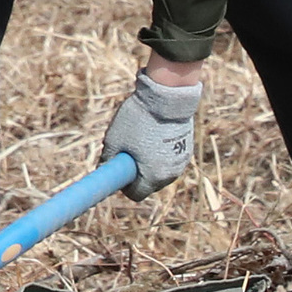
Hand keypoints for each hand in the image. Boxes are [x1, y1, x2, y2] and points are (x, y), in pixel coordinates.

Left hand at [100, 69, 202, 200]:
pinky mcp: (187, 148)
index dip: (124, 185)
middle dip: (138, 173)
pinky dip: (162, 151)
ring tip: (143, 138)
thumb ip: (108, 159)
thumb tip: (103, 167)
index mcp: (152, 177)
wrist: (167, 97)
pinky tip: (155, 133)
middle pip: (149, 184)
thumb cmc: (138, 119)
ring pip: (161, 171)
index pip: (136, 194)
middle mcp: (170, 174)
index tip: (119, 171)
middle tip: (128, 152)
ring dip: (151, 162)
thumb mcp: (114, 138)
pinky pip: (170, 157)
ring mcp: (180, 162)